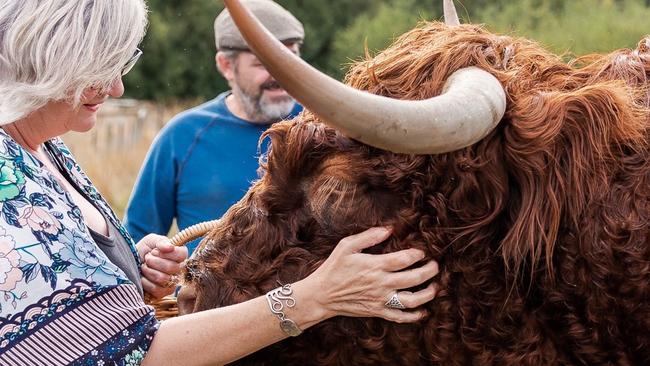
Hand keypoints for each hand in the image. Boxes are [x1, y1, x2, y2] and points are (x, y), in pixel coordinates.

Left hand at [136, 234, 188, 298]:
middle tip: (147, 258)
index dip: (167, 253)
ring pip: (163, 278)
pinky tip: (142, 277)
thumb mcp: (151, 241)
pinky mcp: (162, 293)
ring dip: (149, 271)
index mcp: (178, 255)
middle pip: (172, 267)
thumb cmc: (143, 251)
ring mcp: (171, 283)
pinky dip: (145, 282)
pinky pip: (156, 289)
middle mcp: (178, 270)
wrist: (129, 263)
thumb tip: (170, 247)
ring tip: (144, 267)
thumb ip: (161, 241)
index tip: (154, 250)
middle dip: (154, 261)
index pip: (182, 254)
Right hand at [298, 227, 437, 323]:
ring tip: (435, 287)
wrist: (321, 295)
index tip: (422, 252)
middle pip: (415, 278)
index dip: (418, 254)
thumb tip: (388, 229)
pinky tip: (423, 311)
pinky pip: (400, 317)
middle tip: (435, 265)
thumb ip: (368, 236)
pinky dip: (414, 316)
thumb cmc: (333, 268)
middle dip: (430, 271)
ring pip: (412, 300)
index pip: (405, 259)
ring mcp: (381, 300)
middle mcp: (381, 283)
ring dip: (428, 294)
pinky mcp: (378, 311)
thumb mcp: (346, 246)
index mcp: (375, 265)